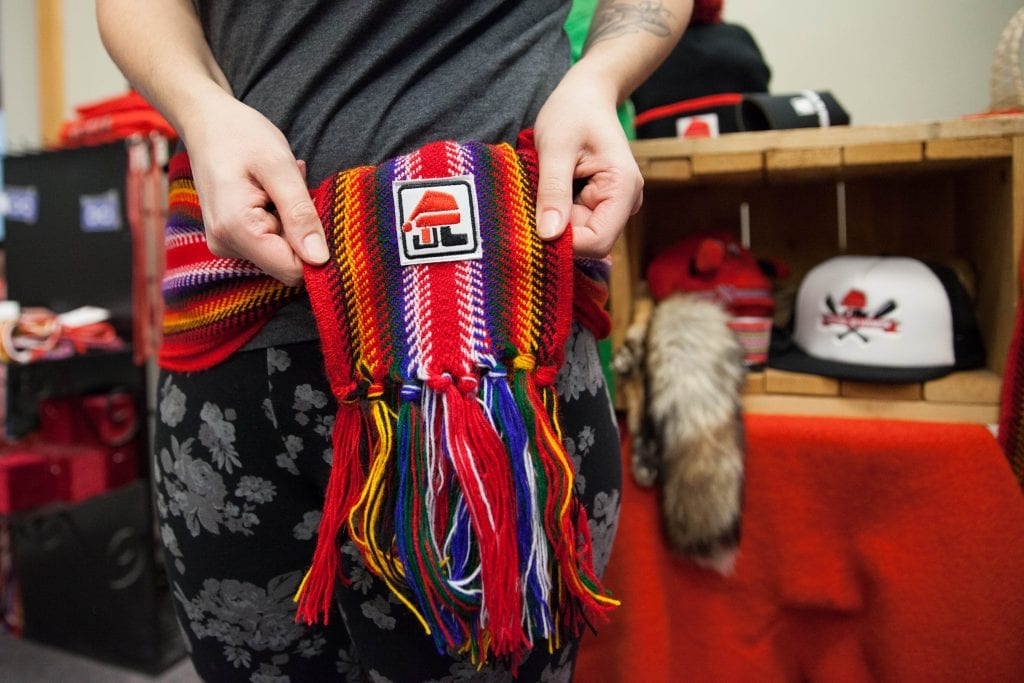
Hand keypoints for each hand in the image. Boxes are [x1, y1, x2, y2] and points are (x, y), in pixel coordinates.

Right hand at [180, 91, 328, 285]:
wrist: (205, 121)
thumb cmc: (240, 134)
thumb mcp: (279, 167)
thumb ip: (300, 214)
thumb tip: (320, 259)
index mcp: (236, 230)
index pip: (291, 270)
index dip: (315, 250)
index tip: (314, 211)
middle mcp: (226, 245)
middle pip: (287, 262)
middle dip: (301, 229)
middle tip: (293, 188)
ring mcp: (226, 243)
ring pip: (281, 251)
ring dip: (291, 220)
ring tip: (279, 185)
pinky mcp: (231, 238)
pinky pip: (270, 240)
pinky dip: (280, 217)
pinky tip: (272, 190)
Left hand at [533, 64, 642, 257]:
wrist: (586, 95)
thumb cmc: (572, 112)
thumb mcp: (555, 147)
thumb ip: (553, 191)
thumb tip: (549, 235)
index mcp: (623, 188)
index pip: (597, 241)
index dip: (566, 243)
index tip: (534, 226)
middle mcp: (626, 202)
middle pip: (589, 241)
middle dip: (559, 230)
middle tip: (534, 200)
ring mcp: (615, 204)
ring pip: (581, 234)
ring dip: (557, 220)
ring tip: (543, 188)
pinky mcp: (601, 203)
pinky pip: (577, 222)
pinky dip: (559, 213)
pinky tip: (550, 191)